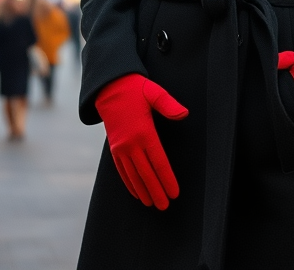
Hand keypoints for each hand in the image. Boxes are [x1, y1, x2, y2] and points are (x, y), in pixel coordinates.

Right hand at [95, 74, 186, 209]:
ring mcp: (120, 147)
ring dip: (143, 190)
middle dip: (156, 191)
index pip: (158, 162)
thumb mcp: (154, 93)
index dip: (167, 179)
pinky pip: (121, 170)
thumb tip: (184, 114)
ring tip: (152, 204)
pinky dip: (129, 183)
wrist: (109, 88)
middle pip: (146, 173)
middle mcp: (130, 143)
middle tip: (165, 206)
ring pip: (133, 175)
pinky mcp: (113, 148)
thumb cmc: (135, 90)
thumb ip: (168, 105)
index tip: (174, 192)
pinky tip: (136, 193)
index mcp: (144, 131)